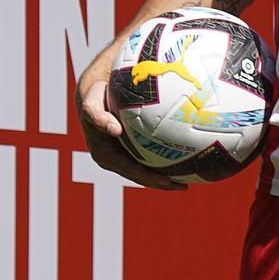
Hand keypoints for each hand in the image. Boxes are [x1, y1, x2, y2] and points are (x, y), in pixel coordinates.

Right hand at [76, 71, 185, 190]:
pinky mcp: (129, 150)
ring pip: (146, 171)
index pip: (131, 171)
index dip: (150, 178)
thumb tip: (115, 130)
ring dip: (165, 178)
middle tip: (184, 187)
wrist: (93, 93)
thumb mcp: (91, 105)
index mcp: (105, 156)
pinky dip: (163, 162)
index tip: (168, 181)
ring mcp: (122, 156)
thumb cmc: (94, 97)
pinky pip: (148, 158)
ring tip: (186, 181)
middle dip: (162, 184)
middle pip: (141, 177)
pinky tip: (182, 159)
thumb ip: (99, 117)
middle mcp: (114, 160)